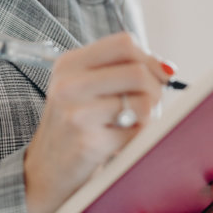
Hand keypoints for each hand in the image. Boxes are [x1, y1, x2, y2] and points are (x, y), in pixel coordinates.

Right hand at [22, 32, 173, 212]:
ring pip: (143, 102)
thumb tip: (167, 69)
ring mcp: (78, 114)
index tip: (158, 73)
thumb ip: (118, 69)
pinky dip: (138, 135)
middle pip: (138, 72)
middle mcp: (70, 86)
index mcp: (69, 64)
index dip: (149, 58)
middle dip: (156, 88)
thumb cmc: (74, 122)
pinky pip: (138, 132)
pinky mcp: (90, 143)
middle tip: (151, 100)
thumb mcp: (82, 85)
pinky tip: (121, 138)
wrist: (46, 168)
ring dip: (148, 114)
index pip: (123, 44)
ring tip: (131, 121)